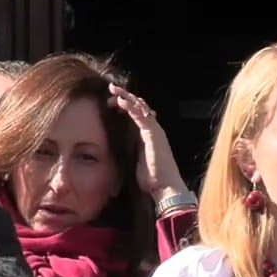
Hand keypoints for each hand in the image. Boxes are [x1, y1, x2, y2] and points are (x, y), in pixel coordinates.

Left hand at [107, 83, 186, 202]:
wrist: (165, 187)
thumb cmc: (152, 179)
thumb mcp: (137, 161)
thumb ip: (132, 152)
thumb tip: (120, 150)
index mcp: (148, 135)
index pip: (138, 115)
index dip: (126, 106)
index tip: (111, 102)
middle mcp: (153, 130)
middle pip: (139, 107)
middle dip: (125, 97)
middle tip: (111, 89)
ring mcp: (154, 130)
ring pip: (140, 107)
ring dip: (125, 97)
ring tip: (113, 89)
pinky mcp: (153, 133)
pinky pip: (141, 115)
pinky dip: (130, 107)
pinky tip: (120, 101)